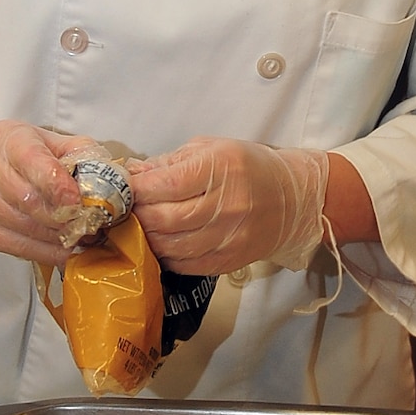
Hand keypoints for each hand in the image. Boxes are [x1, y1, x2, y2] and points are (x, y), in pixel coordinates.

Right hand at [0, 121, 97, 266]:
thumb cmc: (13, 159)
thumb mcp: (44, 142)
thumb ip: (76, 152)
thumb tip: (108, 173)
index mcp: (9, 138)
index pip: (32, 159)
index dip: (56, 184)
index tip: (78, 202)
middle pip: (28, 199)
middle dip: (64, 217)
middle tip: (91, 226)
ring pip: (24, 225)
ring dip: (58, 237)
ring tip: (82, 238)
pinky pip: (17, 246)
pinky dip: (46, 252)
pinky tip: (65, 251)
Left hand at [130, 139, 329, 274]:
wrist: (293, 199)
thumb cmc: (248, 167)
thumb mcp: (210, 149)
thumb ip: (169, 162)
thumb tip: (131, 173)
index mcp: (221, 168)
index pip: (167, 183)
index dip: (137, 188)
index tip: (122, 187)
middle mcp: (227, 203)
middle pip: (166, 218)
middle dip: (137, 215)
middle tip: (125, 210)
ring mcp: (230, 236)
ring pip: (173, 246)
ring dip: (147, 238)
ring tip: (138, 227)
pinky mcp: (230, 260)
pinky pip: (187, 264)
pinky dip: (166, 256)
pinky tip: (159, 245)